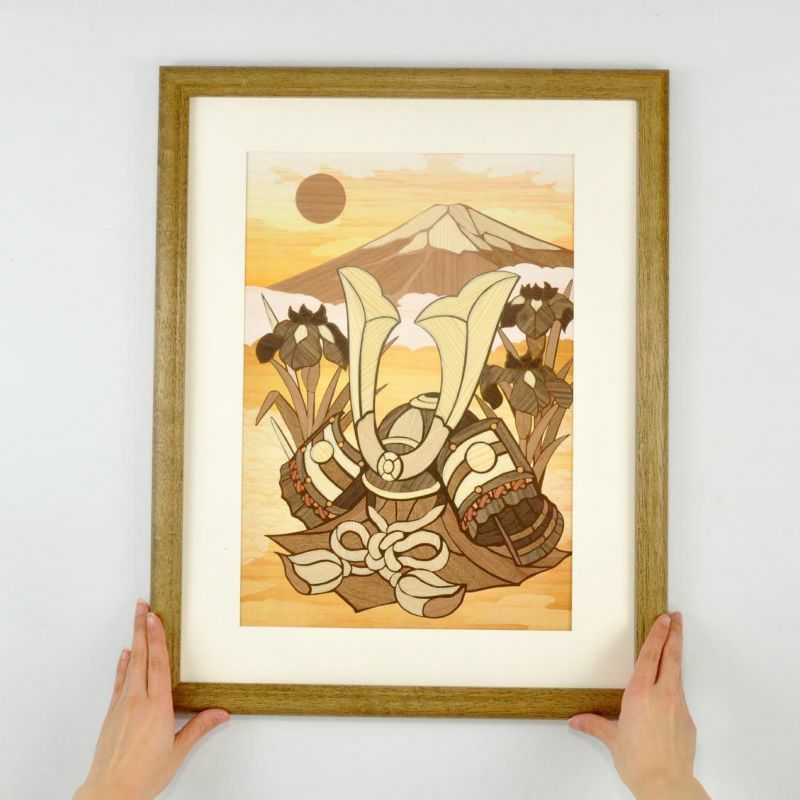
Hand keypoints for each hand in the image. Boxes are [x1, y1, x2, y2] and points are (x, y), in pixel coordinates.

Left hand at [74, 600, 229, 799]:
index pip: (158, 663)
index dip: (157, 638)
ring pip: (129, 665)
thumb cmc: (144, 774)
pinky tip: (124, 655)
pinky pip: (119, 681)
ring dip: (133, 640)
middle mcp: (138, 700)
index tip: (156, 617)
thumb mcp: (177, 751)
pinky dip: (122, 665)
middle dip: (142, 628)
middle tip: (142, 606)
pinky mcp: (112, 713)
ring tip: (136, 621)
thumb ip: (199, 728)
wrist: (110, 792)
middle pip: (141, 656)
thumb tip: (221, 713)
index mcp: (157, 706)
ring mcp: (122, 705)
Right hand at [570, 613, 709, 798]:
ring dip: (677, 656)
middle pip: (671, 656)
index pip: (650, 655)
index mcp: (639, 693)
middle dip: (675, 635)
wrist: (666, 784)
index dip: (657, 634)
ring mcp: (678, 706)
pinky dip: (676, 687)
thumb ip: (595, 725)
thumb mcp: (612, 740)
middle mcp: (661, 695)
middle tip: (678, 618)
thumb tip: (577, 721)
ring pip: (678, 674)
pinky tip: (670, 691)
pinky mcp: (688, 721)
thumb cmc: (638, 761)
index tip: (664, 619)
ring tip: (676, 644)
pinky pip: (681, 697)